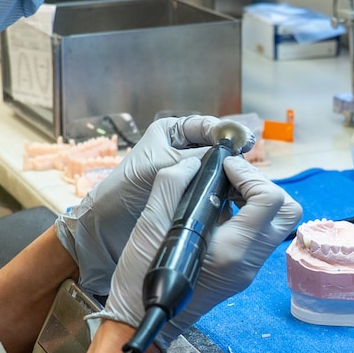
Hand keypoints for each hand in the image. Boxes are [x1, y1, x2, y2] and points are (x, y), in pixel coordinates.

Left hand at [54, 115, 229, 295]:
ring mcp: (185, 174)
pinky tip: (232, 196)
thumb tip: (228, 153)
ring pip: (214, 169)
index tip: (243, 141)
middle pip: (214, 147)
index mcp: (170, 132)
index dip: (225, 132)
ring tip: (241, 180)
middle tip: (246, 163)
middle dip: (228, 155)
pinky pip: (209, 189)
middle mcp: (179, 150)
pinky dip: (220, 192)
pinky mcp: (188, 196)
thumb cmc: (126, 188)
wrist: (107, 226)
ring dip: (226, 175)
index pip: (205, 126)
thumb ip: (195, 157)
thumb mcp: (162, 166)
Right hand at [98, 155, 300, 345]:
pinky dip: (247, 214)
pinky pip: (260, 233)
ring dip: (256, 198)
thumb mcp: (149, 225)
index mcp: (232, 251)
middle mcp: (249, 262)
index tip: (223, 168)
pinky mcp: (242, 270)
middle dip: (263, 185)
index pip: (269, 200)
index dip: (249, 174)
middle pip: (288, 210)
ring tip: (223, 190)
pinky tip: (216, 208)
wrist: (142, 320)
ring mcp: (248, 269)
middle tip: (230, 178)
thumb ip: (171, 185)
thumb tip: (193, 163)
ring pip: (277, 222)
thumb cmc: (141, 278)